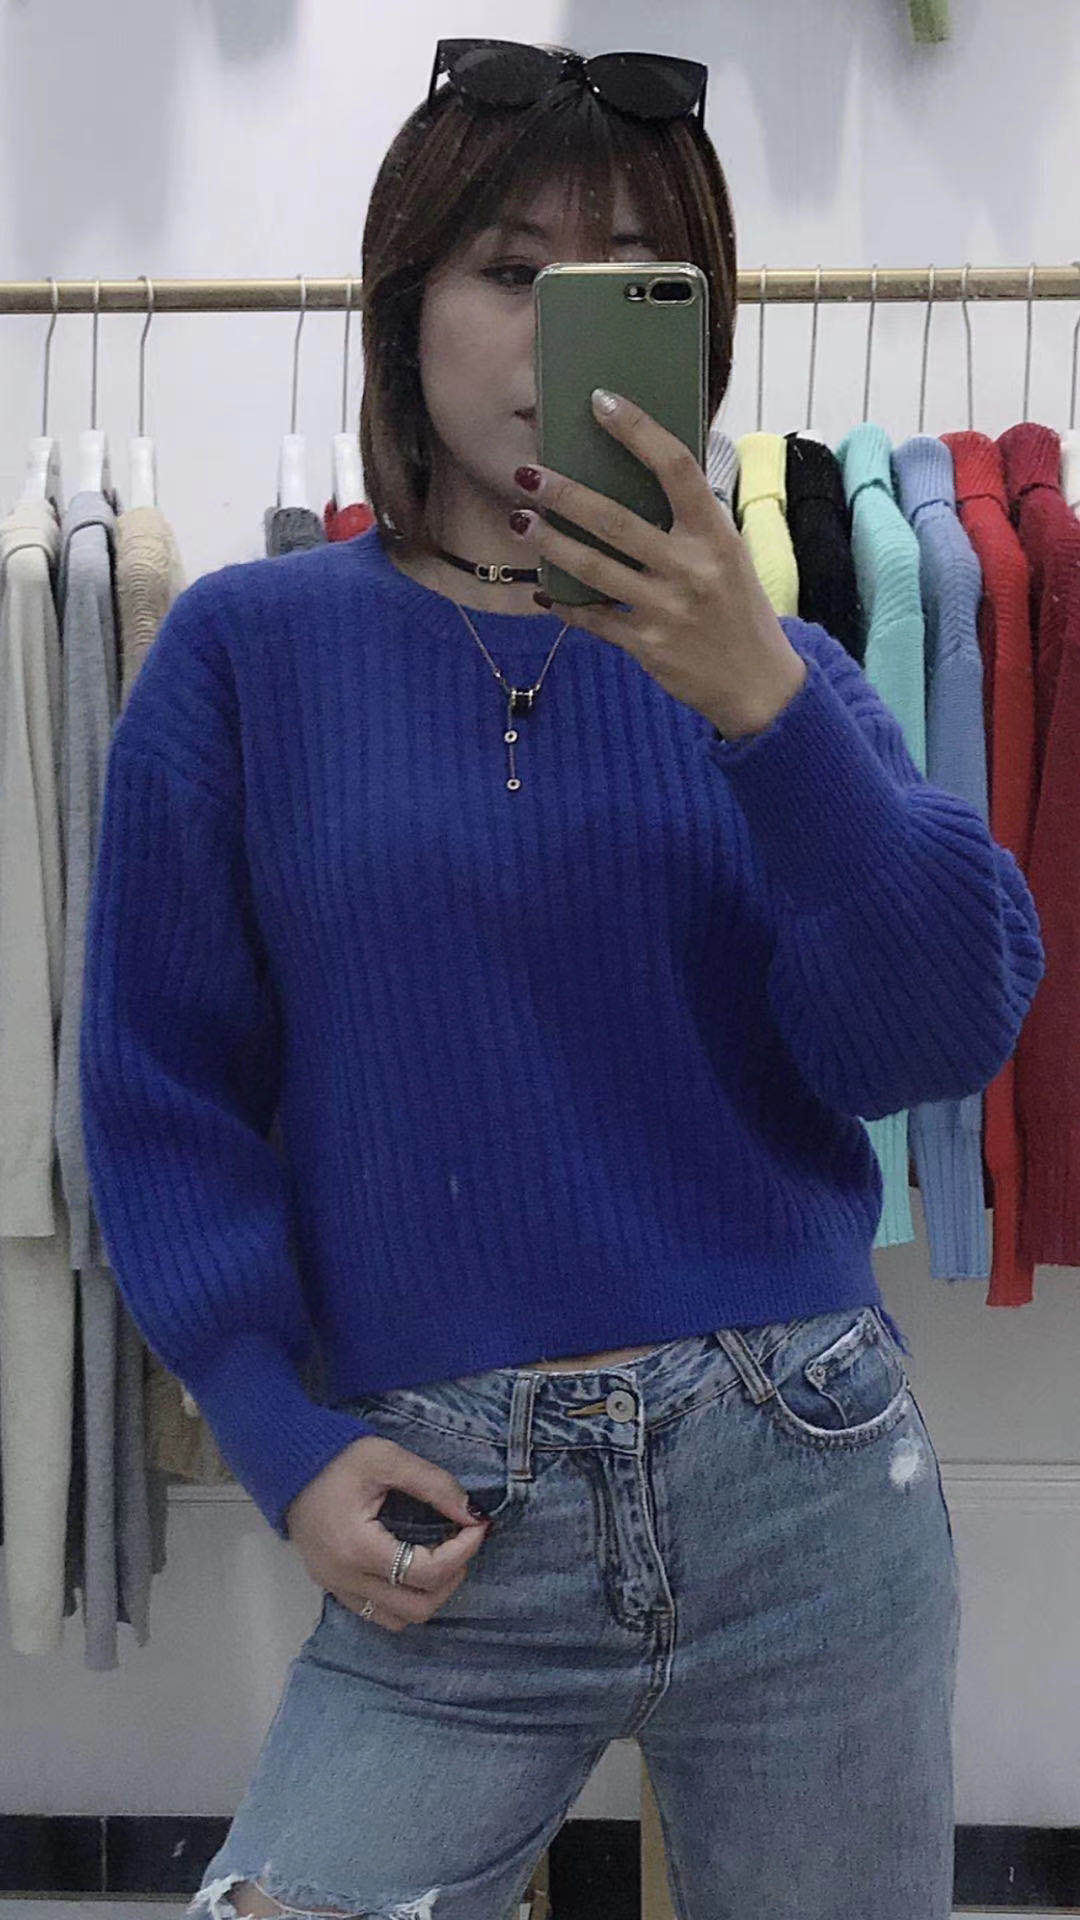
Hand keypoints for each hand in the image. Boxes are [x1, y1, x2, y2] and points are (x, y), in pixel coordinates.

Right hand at [285, 1433, 490, 1632]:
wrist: (286, 1464)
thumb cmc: (334, 1458)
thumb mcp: (387, 1458)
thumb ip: (433, 1485)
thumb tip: (471, 1512)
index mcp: (358, 1548)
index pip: (427, 1572)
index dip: (463, 1551)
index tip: (478, 1526)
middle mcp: (346, 1578)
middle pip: (418, 1607)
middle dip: (451, 1577)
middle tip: (462, 1543)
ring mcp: (336, 1587)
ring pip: (398, 1619)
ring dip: (428, 1594)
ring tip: (439, 1556)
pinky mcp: (332, 1586)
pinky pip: (376, 1612)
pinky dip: (403, 1598)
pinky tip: (411, 1566)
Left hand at [508, 389, 807, 739]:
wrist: (759, 685)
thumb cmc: (739, 609)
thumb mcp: (730, 555)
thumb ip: (691, 521)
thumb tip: (640, 473)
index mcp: (716, 534)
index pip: (676, 468)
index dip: (638, 431)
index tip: (601, 402)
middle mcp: (692, 568)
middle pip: (616, 520)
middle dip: (565, 495)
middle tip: (527, 473)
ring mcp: (667, 609)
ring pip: (593, 568)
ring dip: (550, 543)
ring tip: (520, 522)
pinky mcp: (647, 646)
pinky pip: (593, 619)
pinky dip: (566, 605)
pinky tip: (544, 593)